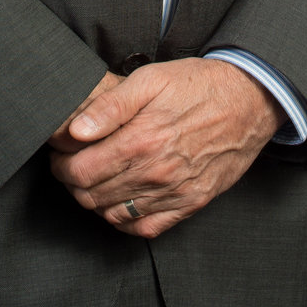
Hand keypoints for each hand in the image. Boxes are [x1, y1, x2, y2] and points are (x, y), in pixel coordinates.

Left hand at [49, 59, 285, 237]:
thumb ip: (110, 106)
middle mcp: (155, 173)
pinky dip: (123, 220)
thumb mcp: (150, 79)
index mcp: (141, 140)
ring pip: (113, 214)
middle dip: (72, 182)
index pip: (82, 171)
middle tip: (69, 165)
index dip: (61, 165)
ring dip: (94, 200)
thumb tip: (76, 129)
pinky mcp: (190, 204)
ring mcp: (173, 193)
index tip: (58, 154)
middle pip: (92, 196)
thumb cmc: (197, 85)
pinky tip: (118, 201)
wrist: (248, 101)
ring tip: (91, 179)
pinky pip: (145, 228)